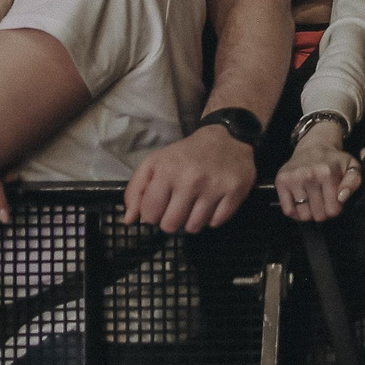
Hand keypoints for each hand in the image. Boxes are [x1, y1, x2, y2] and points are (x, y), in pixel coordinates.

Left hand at [123, 122, 261, 231]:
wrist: (227, 137)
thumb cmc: (187, 154)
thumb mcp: (155, 162)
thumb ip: (136, 190)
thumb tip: (129, 219)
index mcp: (167, 170)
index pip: (150, 214)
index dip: (152, 213)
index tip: (161, 203)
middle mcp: (191, 180)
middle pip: (171, 225)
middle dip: (171, 219)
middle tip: (178, 205)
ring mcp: (214, 187)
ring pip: (194, 227)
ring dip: (192, 220)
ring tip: (195, 204)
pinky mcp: (235, 193)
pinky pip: (216, 223)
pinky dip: (212, 217)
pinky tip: (212, 202)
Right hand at [276, 134, 362, 220]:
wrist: (313, 147)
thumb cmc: (334, 161)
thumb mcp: (352, 166)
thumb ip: (354, 182)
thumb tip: (341, 198)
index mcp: (327, 173)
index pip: (333, 210)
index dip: (336, 209)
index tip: (335, 202)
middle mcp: (308, 175)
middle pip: (318, 215)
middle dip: (324, 212)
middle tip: (324, 202)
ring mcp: (293, 179)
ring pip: (303, 216)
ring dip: (310, 213)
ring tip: (314, 202)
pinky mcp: (281, 181)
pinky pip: (288, 211)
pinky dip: (296, 213)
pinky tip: (302, 204)